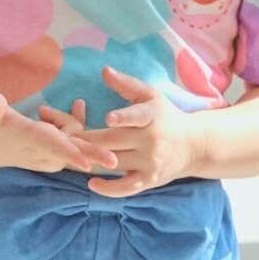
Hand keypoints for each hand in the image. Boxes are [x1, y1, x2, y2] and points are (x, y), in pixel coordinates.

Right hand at [0, 90, 118, 173]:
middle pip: (74, 151)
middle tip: (112, 161)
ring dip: (66, 120)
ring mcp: (53, 154)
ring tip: (41, 110)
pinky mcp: (58, 153)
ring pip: (75, 137)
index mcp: (31, 141)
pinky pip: (76, 138)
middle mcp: (46, 152)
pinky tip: (79, 104)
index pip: (53, 148)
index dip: (70, 154)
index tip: (87, 164)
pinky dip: (76, 122)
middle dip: (93, 155)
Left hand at [70, 65, 203, 195]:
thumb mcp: (151, 96)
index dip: (123, 117)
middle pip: (113, 141)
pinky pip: (126, 187)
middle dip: (87, 140)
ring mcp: (151, 162)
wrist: (193, 145)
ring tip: (70, 158)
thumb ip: (126, 84)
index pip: (137, 116)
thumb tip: (104, 71)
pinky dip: (108, 189)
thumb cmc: (165, 116)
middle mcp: (152, 140)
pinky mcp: (150, 179)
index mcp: (151, 116)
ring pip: (114, 163)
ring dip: (91, 161)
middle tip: (65, 138)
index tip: (109, 118)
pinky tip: (91, 184)